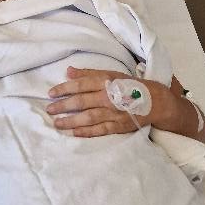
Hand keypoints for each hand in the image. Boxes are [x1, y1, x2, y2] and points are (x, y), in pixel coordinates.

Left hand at [47, 66, 168, 136]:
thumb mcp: (110, 74)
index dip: (64, 89)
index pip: (81, 85)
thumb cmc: (129, 85)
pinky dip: (86, 132)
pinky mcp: (119, 126)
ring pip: (88, 117)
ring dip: (71, 121)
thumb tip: (68, 71)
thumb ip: (89, 73)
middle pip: (82, 101)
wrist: (155, 101)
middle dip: (63, 106)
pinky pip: (100, 130)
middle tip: (49, 109)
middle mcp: (109, 97)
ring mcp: (114, 113)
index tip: (50, 93)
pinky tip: (74, 133)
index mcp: (106, 82)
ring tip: (57, 123)